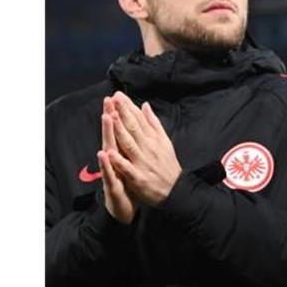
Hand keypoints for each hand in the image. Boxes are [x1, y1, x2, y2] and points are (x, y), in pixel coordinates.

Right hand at [98, 97, 135, 223]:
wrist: (123, 206)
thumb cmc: (128, 181)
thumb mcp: (130, 161)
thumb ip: (129, 144)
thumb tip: (129, 129)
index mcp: (121, 152)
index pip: (119, 131)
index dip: (118, 114)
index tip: (117, 96)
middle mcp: (114, 159)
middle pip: (111, 135)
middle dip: (110, 117)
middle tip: (108, 100)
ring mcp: (111, 170)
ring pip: (108, 150)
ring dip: (107, 134)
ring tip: (106, 117)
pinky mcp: (112, 184)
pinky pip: (109, 173)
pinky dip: (106, 163)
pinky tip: (103, 153)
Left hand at [104, 92, 182, 206]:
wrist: (176, 190)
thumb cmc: (167, 165)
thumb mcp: (164, 141)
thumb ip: (153, 123)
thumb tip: (145, 106)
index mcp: (153, 139)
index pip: (139, 120)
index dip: (129, 108)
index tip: (119, 95)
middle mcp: (148, 149)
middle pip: (134, 129)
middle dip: (123, 114)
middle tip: (114, 100)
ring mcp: (143, 163)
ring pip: (129, 145)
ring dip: (119, 131)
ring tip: (111, 118)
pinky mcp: (138, 178)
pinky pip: (127, 168)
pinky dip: (119, 161)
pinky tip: (109, 153)